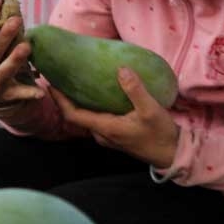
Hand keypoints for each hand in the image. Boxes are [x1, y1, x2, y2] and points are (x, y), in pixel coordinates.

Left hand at [50, 67, 179, 169]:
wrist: (172, 153)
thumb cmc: (160, 134)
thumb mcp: (150, 110)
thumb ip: (135, 90)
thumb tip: (121, 69)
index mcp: (105, 128)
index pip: (73, 115)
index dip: (60, 101)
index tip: (51, 84)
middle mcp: (102, 134)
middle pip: (77, 116)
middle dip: (66, 99)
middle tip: (62, 78)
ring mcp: (109, 136)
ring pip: (87, 118)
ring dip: (78, 102)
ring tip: (76, 83)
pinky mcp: (116, 135)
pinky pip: (97, 119)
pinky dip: (92, 106)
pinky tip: (98, 94)